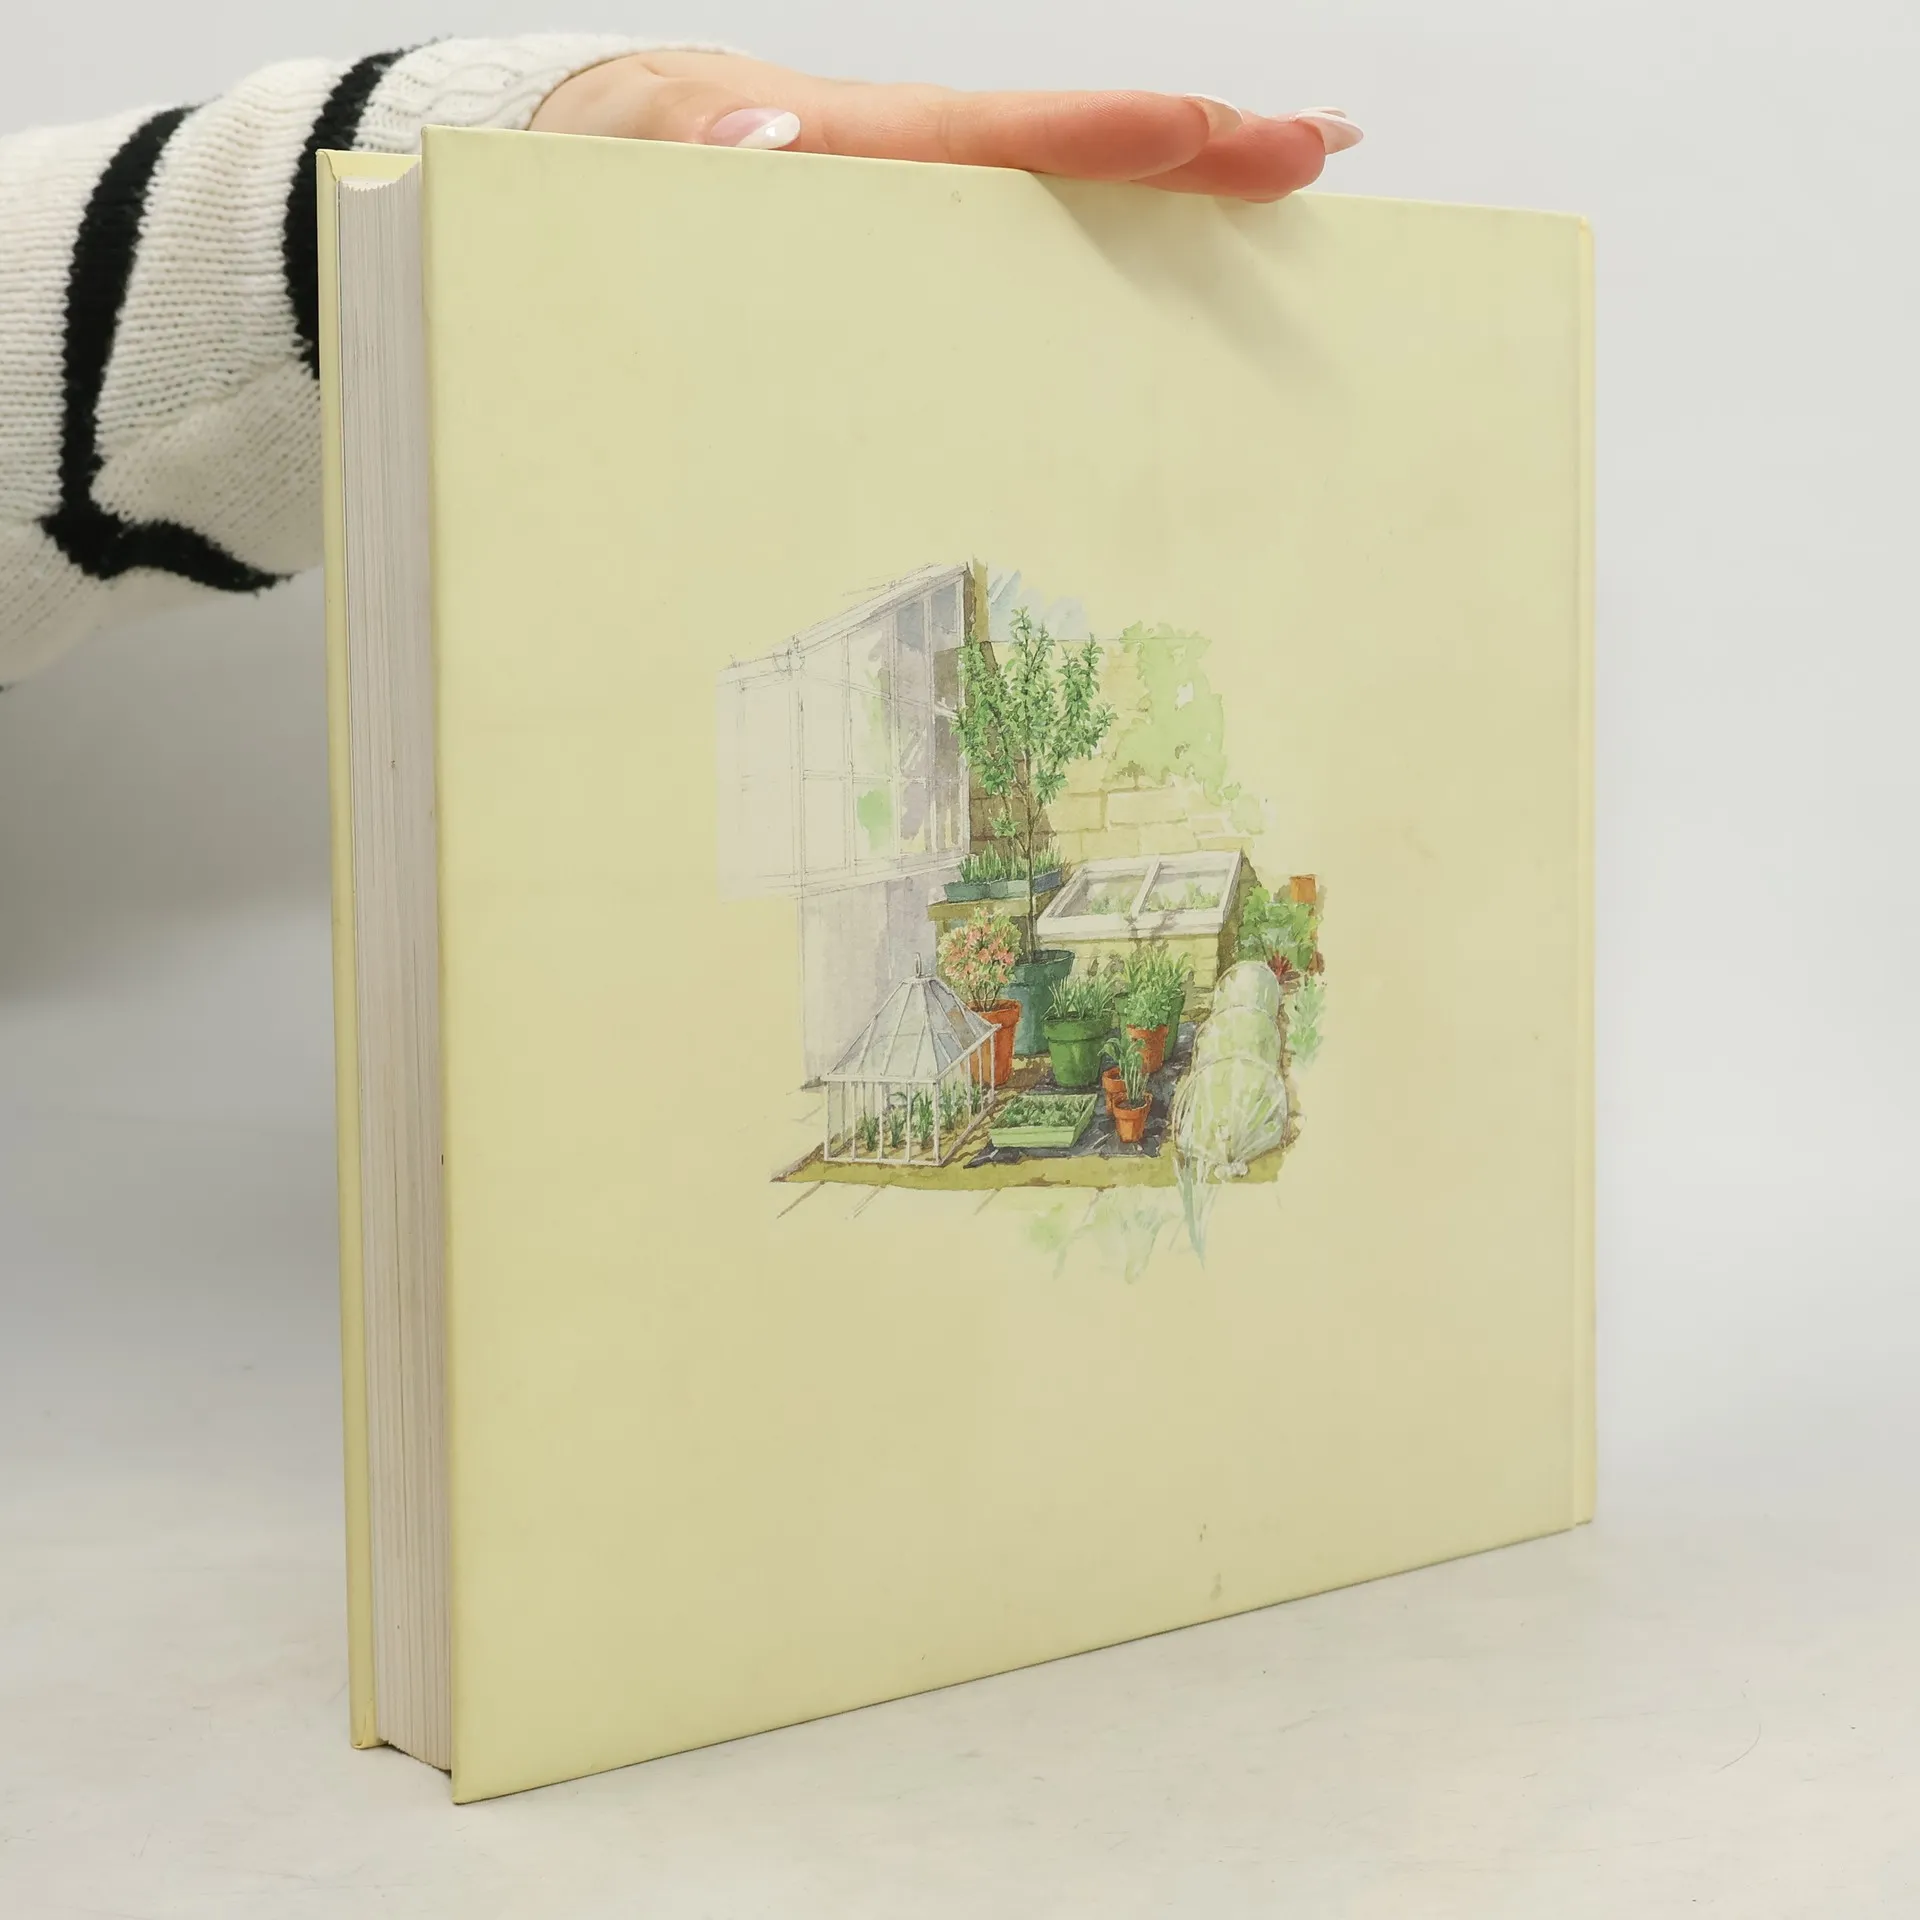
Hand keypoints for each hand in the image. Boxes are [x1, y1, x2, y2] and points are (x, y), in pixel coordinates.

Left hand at [528, 51, 1359, 202]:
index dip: (1107, 137)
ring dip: (1180, 190)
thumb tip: (769, 142)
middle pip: (1075, 155)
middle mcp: (922, 170)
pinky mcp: (927, 251)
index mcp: (867, 148)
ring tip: (1292, 183)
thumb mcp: (635, 155)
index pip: (1005, 140)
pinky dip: (1112, 245)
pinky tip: (1179, 276)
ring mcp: (934, 210)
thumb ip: (694, 153)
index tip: (1204, 134)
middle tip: (1315, 150)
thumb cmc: (630, 161)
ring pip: (1068, 196)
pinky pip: (1030, 246)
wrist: (615, 155)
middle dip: (1196, 148)